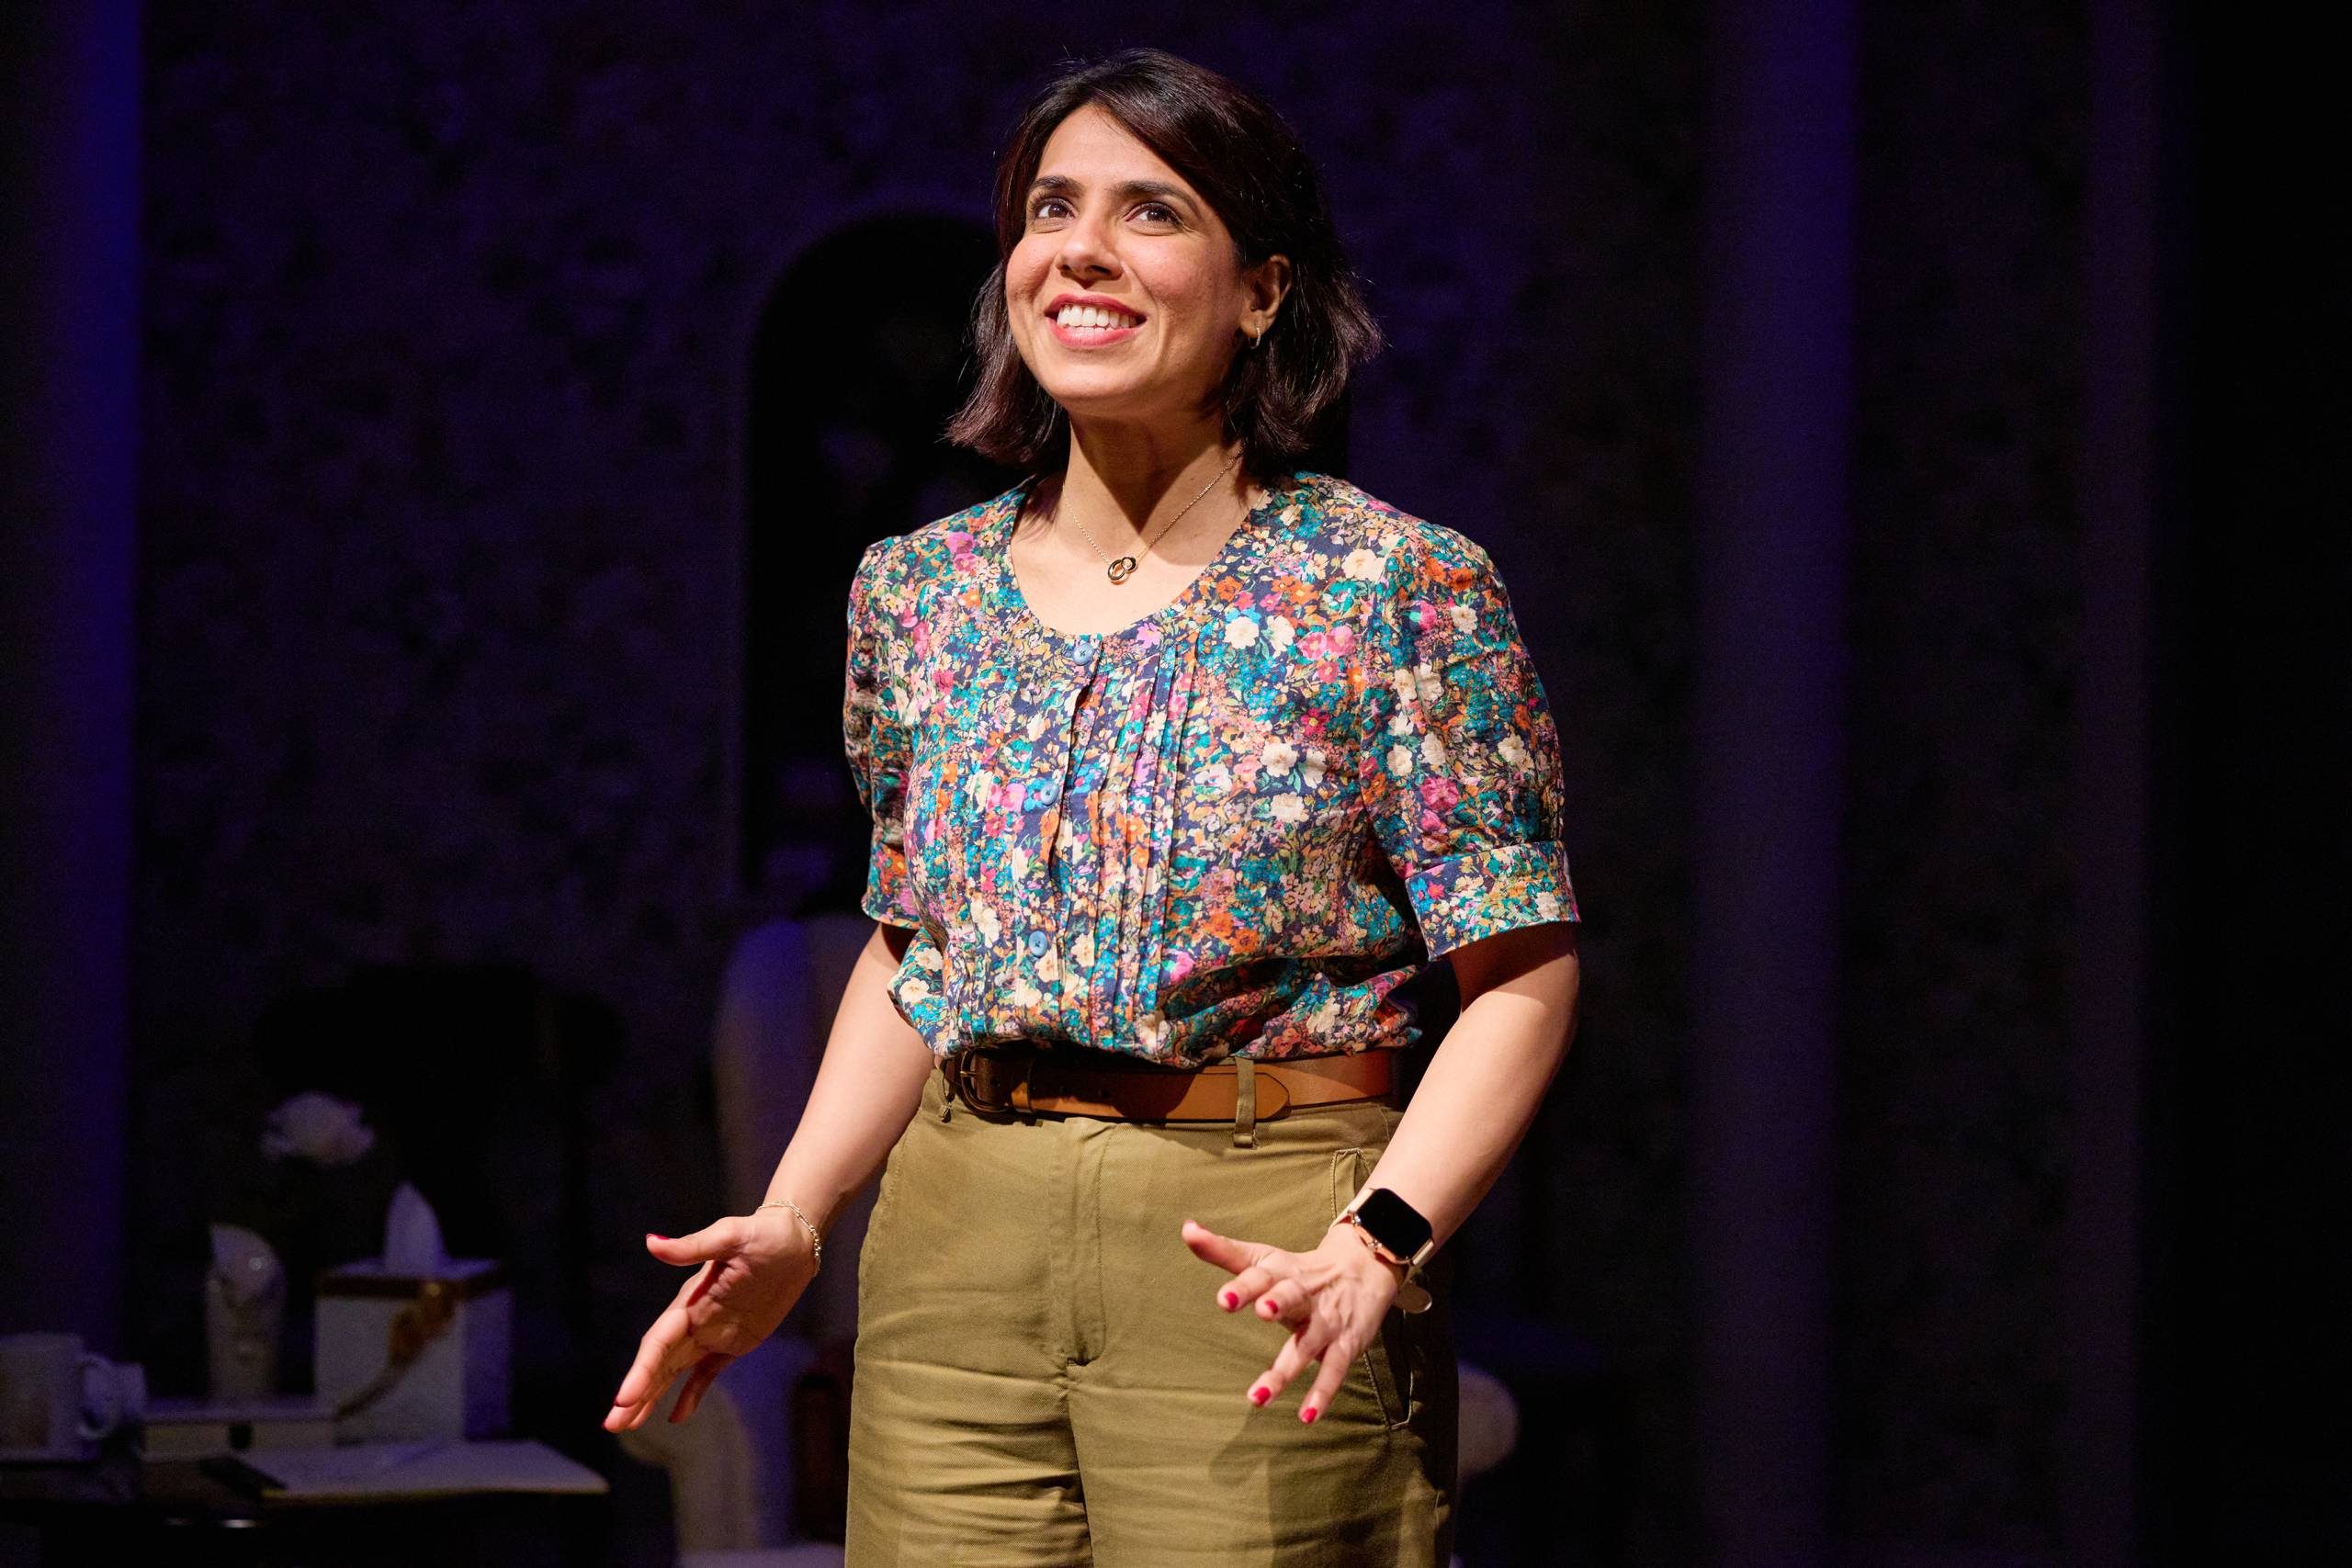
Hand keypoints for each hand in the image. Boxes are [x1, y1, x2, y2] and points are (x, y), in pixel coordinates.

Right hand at [603, 1211, 817, 1431]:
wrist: (795, 1239)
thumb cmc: (763, 1233)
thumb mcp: (730, 1237)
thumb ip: (691, 1247)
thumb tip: (651, 1243)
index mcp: (689, 1301)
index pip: (658, 1342)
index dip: (641, 1371)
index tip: (624, 1399)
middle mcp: (695, 1320)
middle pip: (658, 1364)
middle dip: (636, 1394)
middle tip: (612, 1426)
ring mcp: (713, 1333)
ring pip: (675, 1372)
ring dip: (651, 1397)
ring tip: (628, 1426)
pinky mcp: (735, 1342)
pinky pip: (708, 1374)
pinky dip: (692, 1395)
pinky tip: (676, 1417)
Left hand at [1180, 1215, 1403, 1423]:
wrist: (1365, 1267)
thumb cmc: (1299, 1268)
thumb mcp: (1263, 1257)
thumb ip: (1223, 1250)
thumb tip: (1186, 1229)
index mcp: (1279, 1272)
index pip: (1259, 1274)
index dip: (1243, 1286)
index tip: (1225, 1300)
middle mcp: (1303, 1294)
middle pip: (1291, 1296)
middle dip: (1278, 1303)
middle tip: (1263, 1311)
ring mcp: (1326, 1321)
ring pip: (1305, 1346)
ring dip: (1284, 1371)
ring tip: (1256, 1397)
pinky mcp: (1345, 1344)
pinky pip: (1334, 1371)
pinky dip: (1322, 1393)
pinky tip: (1306, 1416)